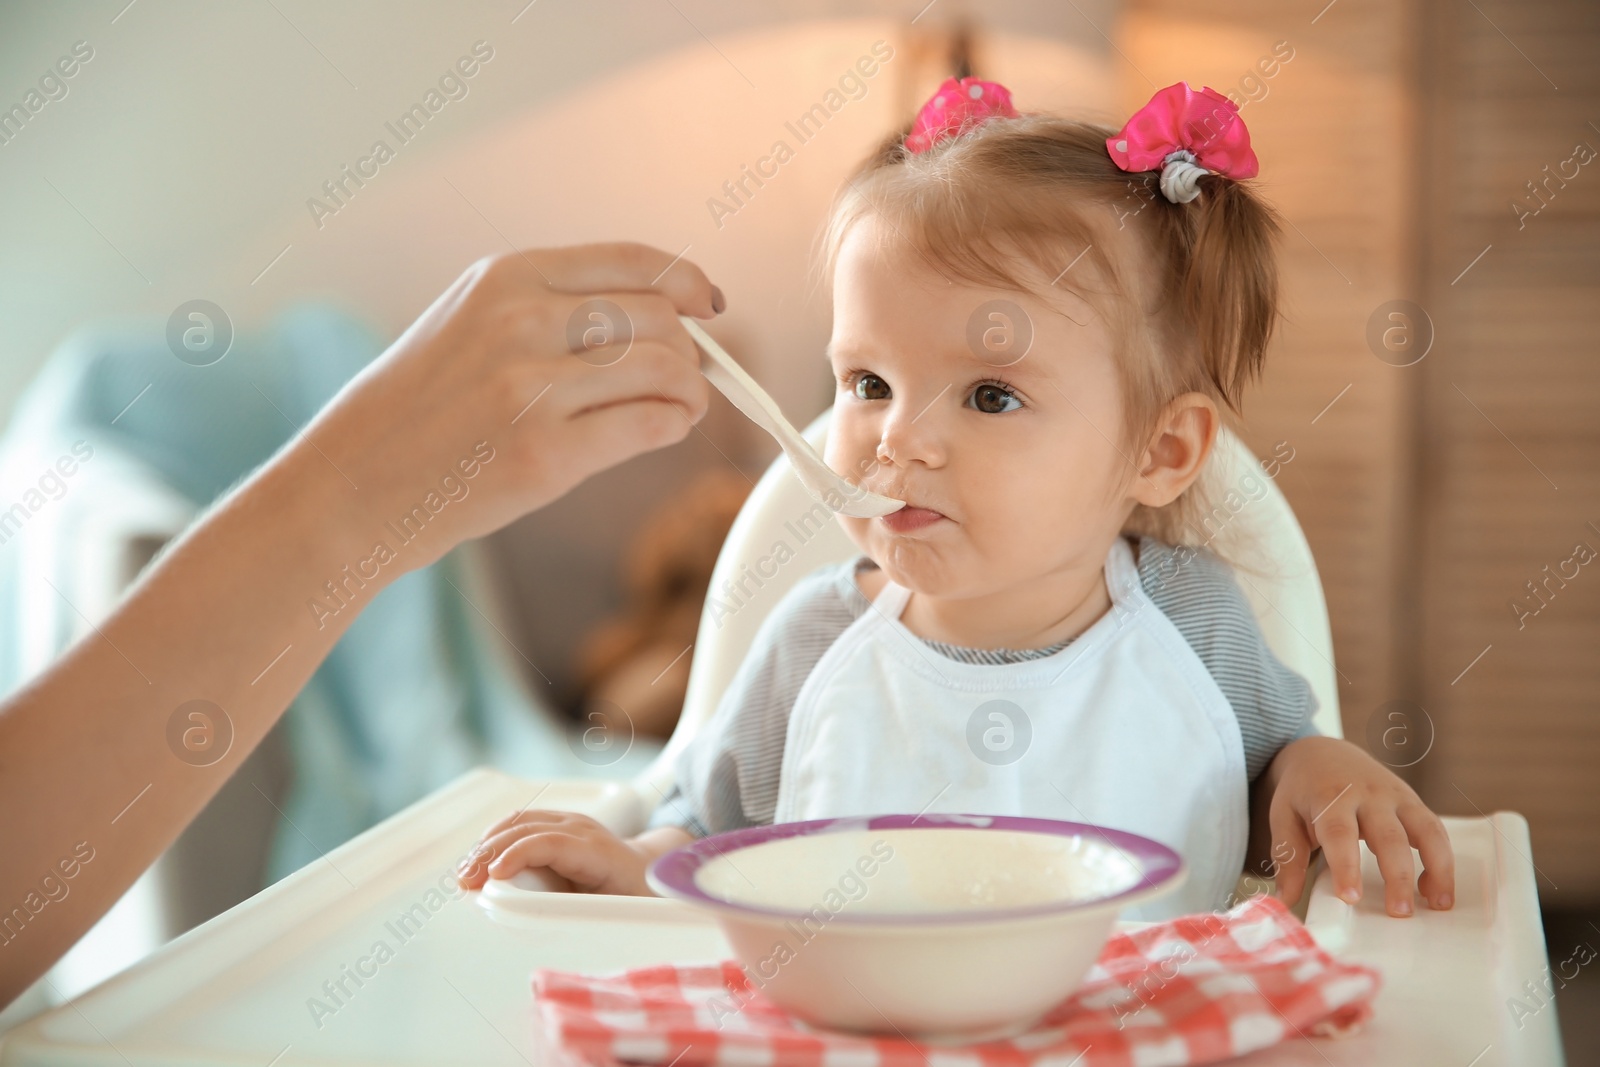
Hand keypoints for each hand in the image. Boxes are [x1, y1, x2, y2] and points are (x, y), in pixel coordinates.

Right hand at [305, 242, 722, 570]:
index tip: (708, 306)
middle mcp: (521, 322)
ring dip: (691, 391)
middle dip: (690, 349)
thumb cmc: (418, 412)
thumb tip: (662, 314)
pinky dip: (673, 426)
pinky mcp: (544, 454)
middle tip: (690, 376)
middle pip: (659, 316)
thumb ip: (550, 310)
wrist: (351, 485)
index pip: (635, 261)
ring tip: (682, 407)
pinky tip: (664, 430)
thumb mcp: (469, 325)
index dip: (688, 283)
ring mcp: (531, 388)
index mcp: (506, 278)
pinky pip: (647, 425)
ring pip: (664, 368)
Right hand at [455, 809, 691, 895]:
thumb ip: (591, 914)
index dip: (519, 854)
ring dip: (486, 844)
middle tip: (466, 882)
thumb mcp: (623, 909)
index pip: (552, 842)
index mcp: (598, 851)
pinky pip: (520, 823)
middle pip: (527, 828)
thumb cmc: (639, 894)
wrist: (651, 869)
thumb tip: (554, 924)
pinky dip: (494, 839)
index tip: (493, 876)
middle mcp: (581, 829)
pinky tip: (478, 860)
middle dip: (491, 852)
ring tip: (465, 874)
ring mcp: (568, 822)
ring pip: (519, 821)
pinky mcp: (556, 824)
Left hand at [1259, 736, 1454, 916]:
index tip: (1350, 897)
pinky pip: (1435, 830)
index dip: (1346, 866)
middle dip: (1397, 875)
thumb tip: (1286, 898)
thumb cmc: (1304, 791)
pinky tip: (1435, 890)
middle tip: (1399, 911)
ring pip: (1425, 830)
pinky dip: (1442, 860)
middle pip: (1388, 835)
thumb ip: (1287, 856)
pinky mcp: (1413, 802)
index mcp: (1330, 797)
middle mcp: (1367, 794)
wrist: (1324, 752)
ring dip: (1437, 867)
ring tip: (1437, 904)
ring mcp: (1396, 796)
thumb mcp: (1283, 816)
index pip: (1339, 832)